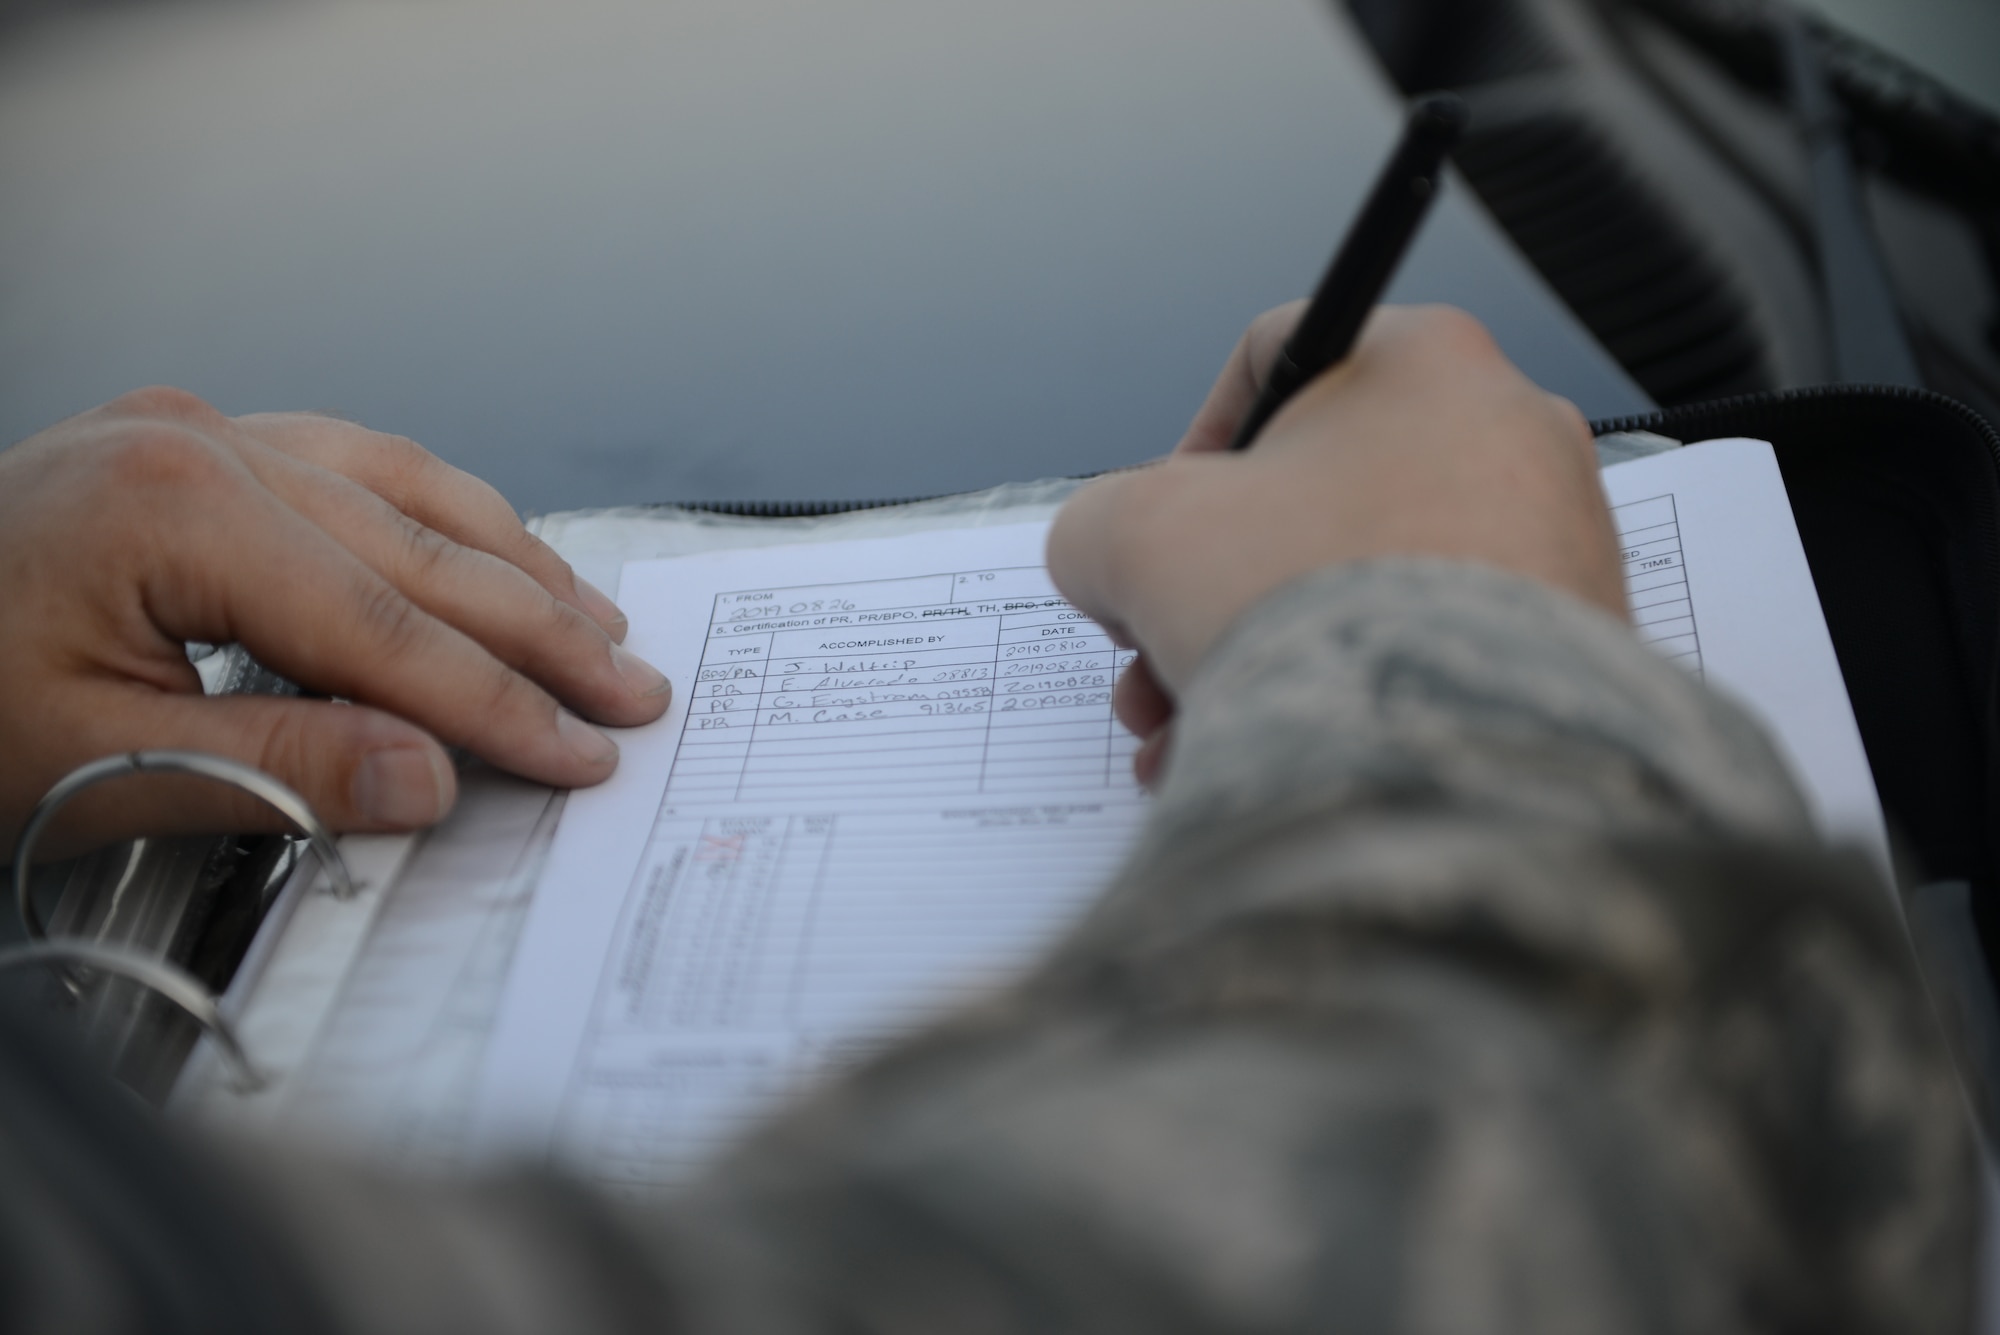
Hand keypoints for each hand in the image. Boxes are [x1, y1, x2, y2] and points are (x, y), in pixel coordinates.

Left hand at [0, 387, 672, 857]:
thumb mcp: (91, 762)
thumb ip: (279, 767)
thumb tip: (430, 775)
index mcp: (177, 506)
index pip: (387, 626)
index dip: (501, 702)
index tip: (585, 751)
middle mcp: (203, 441)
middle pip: (420, 547)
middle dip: (539, 631)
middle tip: (631, 690)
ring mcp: (199, 426)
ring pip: (406, 486)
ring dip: (512, 560)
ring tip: (596, 622)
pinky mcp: (192, 438)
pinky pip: (355, 461)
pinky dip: (440, 514)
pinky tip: (490, 548)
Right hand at [1047, 304, 1623, 785]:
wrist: (1449, 754)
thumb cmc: (1310, 609)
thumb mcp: (1135, 536)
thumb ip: (1099, 520)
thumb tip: (1110, 557)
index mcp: (1423, 360)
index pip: (1275, 360)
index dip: (1187, 448)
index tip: (1157, 529)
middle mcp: (1511, 432)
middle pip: (1315, 497)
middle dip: (1214, 585)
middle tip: (1157, 654)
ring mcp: (1556, 542)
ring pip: (1368, 584)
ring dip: (1266, 650)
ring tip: (1201, 731)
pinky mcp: (1574, 644)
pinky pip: (1431, 651)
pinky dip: (1354, 692)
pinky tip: (1284, 753)